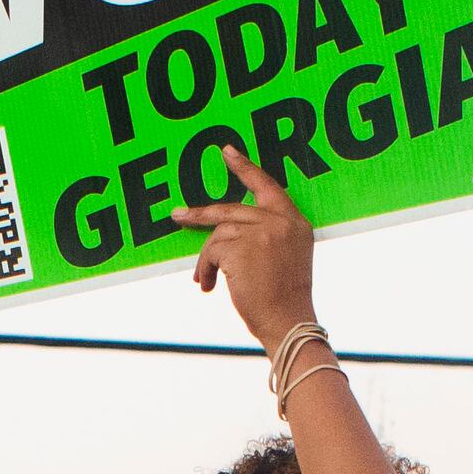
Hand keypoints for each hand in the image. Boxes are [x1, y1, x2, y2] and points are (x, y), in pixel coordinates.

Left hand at [170, 144, 316, 352]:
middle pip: (230, 209)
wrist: (288, 322)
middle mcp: (279, 221)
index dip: (245, 168)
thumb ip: (266, 235)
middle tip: (178, 215)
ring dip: (206, 260)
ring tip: (205, 281)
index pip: (267, 185)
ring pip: (217, 235)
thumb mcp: (286, 257)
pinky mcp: (241, 247)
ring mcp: (260, 232)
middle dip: (200, 215)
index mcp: (294, 222)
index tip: (226, 152)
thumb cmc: (284, 299)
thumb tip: (223, 231)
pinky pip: (211, 252)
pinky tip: (210, 287)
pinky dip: (205, 270)